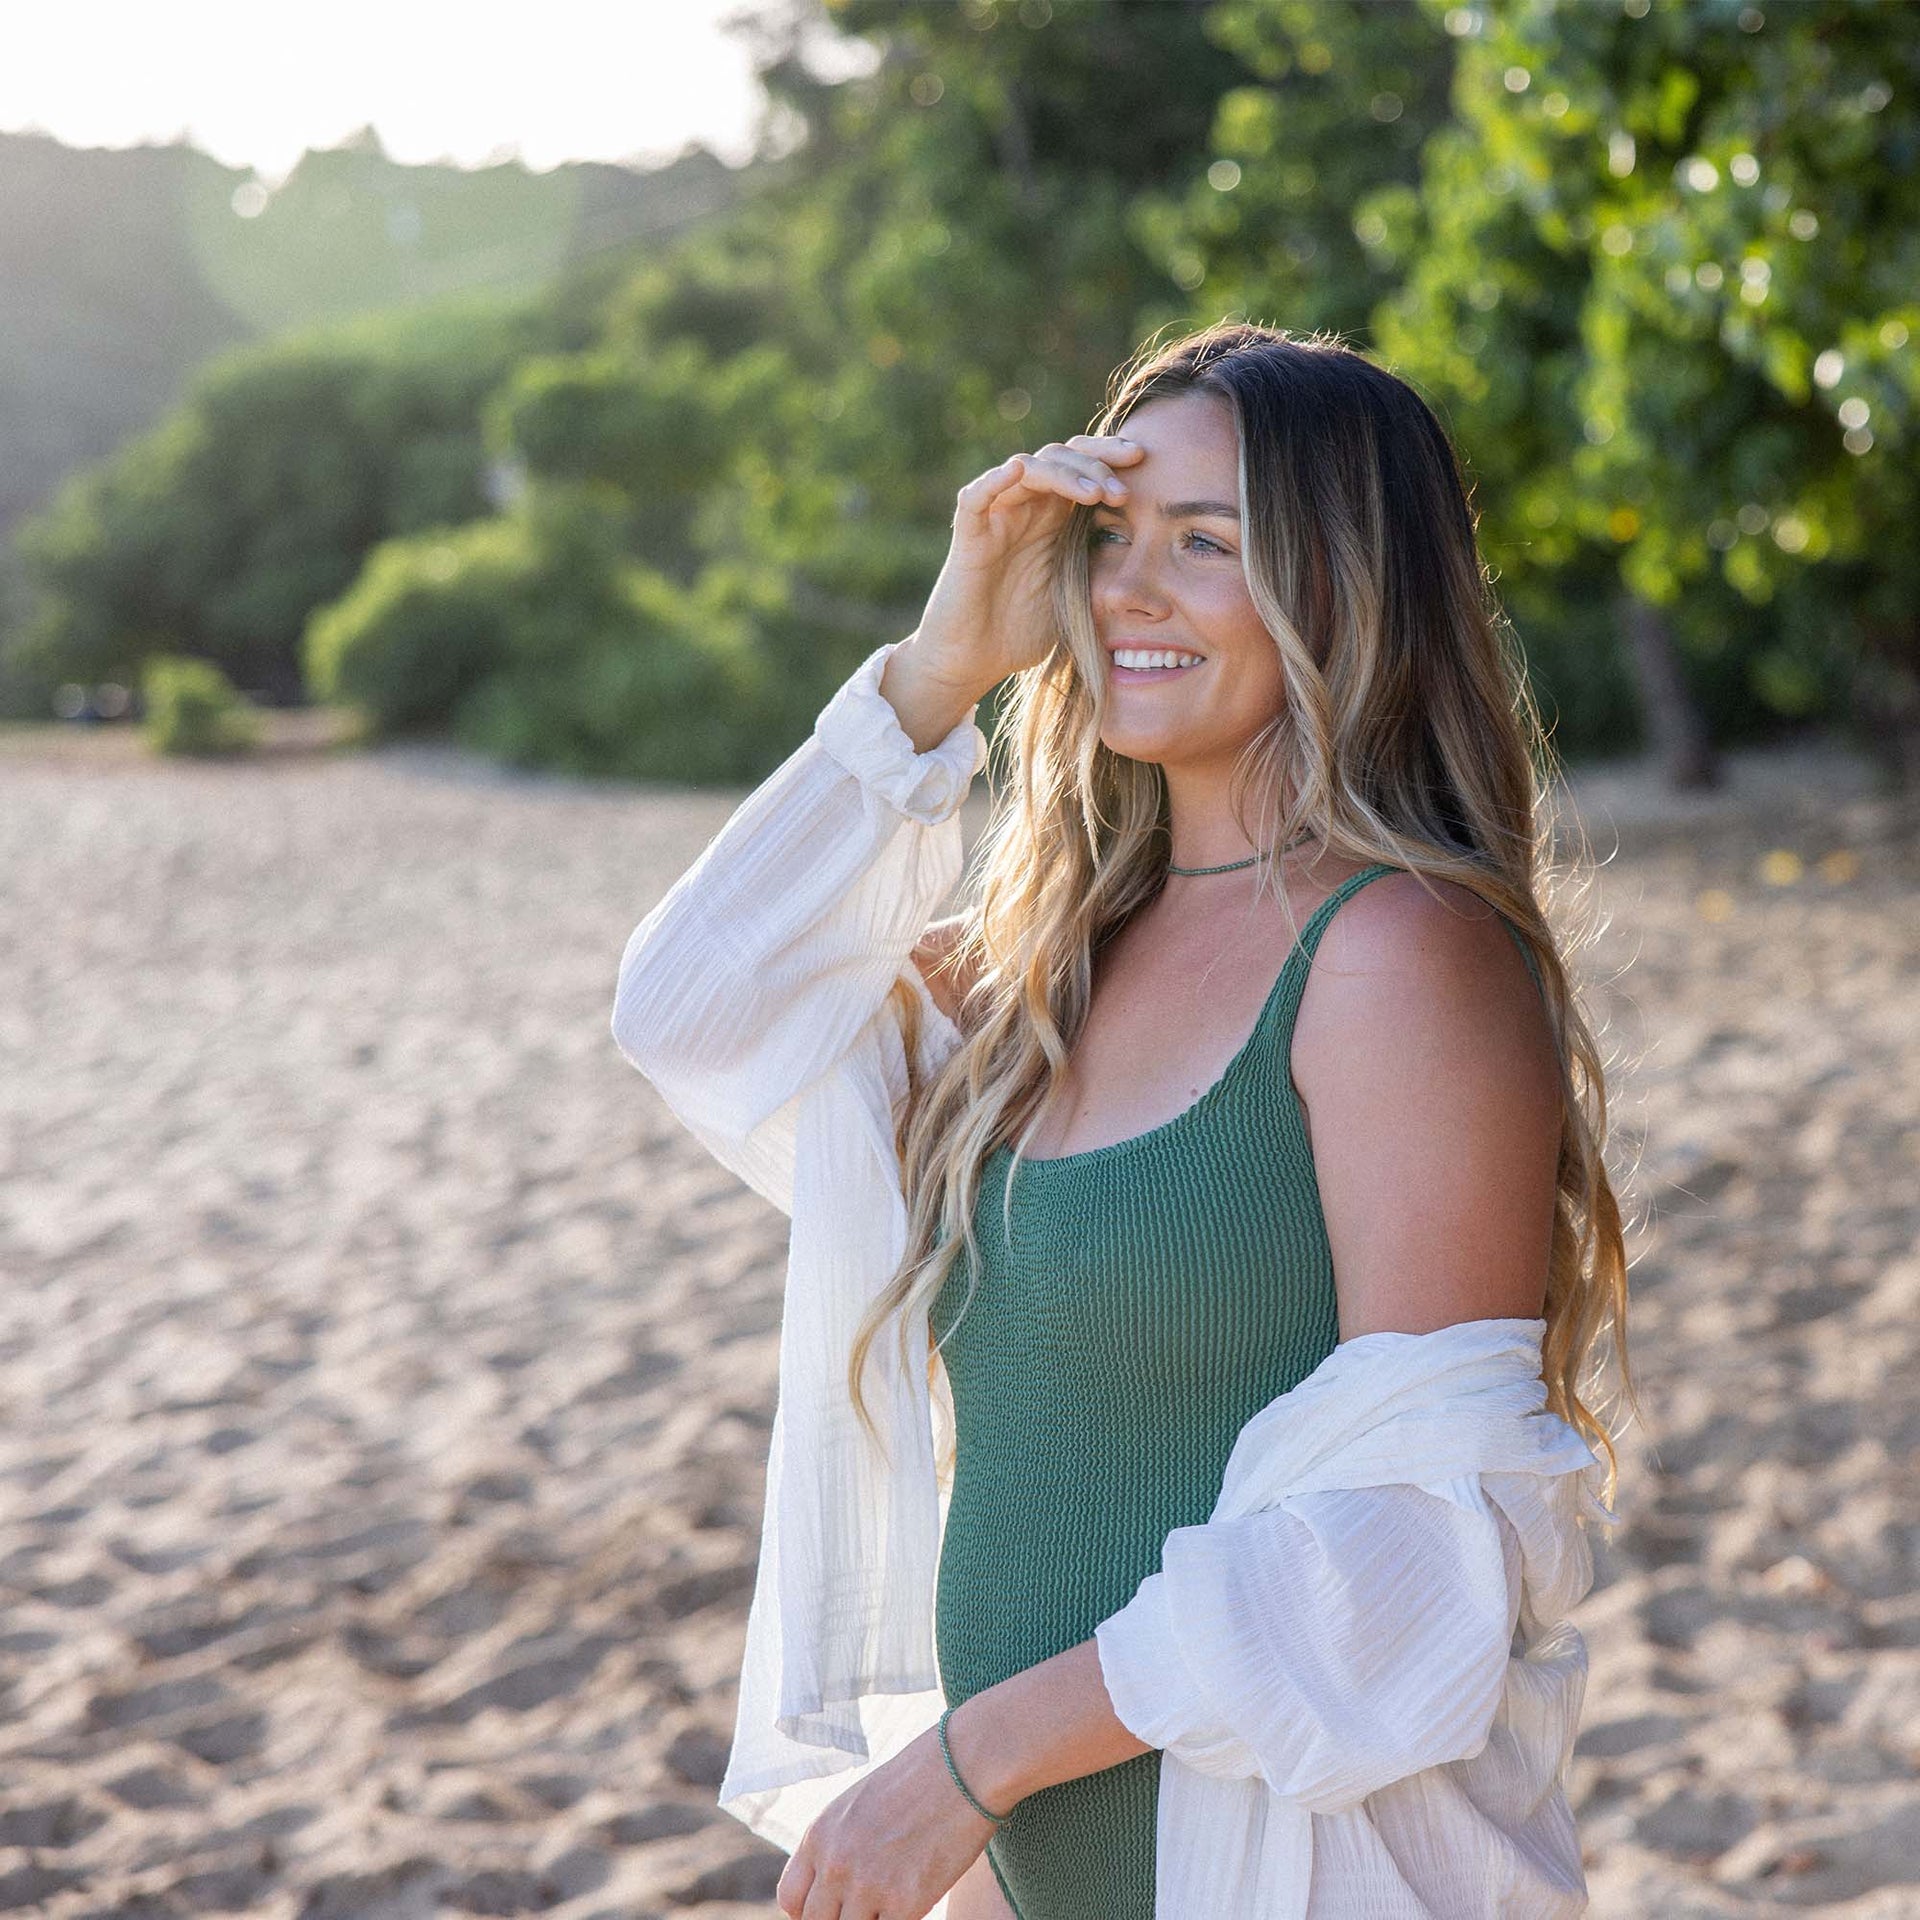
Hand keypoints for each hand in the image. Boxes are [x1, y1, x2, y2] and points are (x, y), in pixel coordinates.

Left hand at [774, 1712, 1005, 1919]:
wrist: (964, 1765)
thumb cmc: (919, 1778)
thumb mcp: (859, 1803)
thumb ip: (839, 1842)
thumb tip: (835, 1881)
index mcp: (820, 1833)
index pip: (790, 1899)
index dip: (810, 1912)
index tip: (833, 1909)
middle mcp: (835, 1862)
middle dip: (840, 1919)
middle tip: (868, 1907)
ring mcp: (867, 1886)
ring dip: (871, 1919)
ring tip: (891, 1900)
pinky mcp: (904, 1903)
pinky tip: (913, 1900)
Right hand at [906, 433, 1146, 701]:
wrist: (975, 663)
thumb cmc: (1023, 633)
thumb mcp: (1079, 597)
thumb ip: (1105, 570)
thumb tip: (1159, 565)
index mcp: (1055, 518)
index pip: (1084, 467)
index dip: (1112, 457)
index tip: (1149, 462)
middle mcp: (1027, 509)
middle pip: (1060, 455)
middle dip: (1097, 460)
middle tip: (1128, 478)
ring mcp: (997, 518)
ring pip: (1028, 467)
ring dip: (1064, 473)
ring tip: (1095, 493)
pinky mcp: (969, 536)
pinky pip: (976, 496)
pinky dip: (994, 479)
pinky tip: (1020, 470)